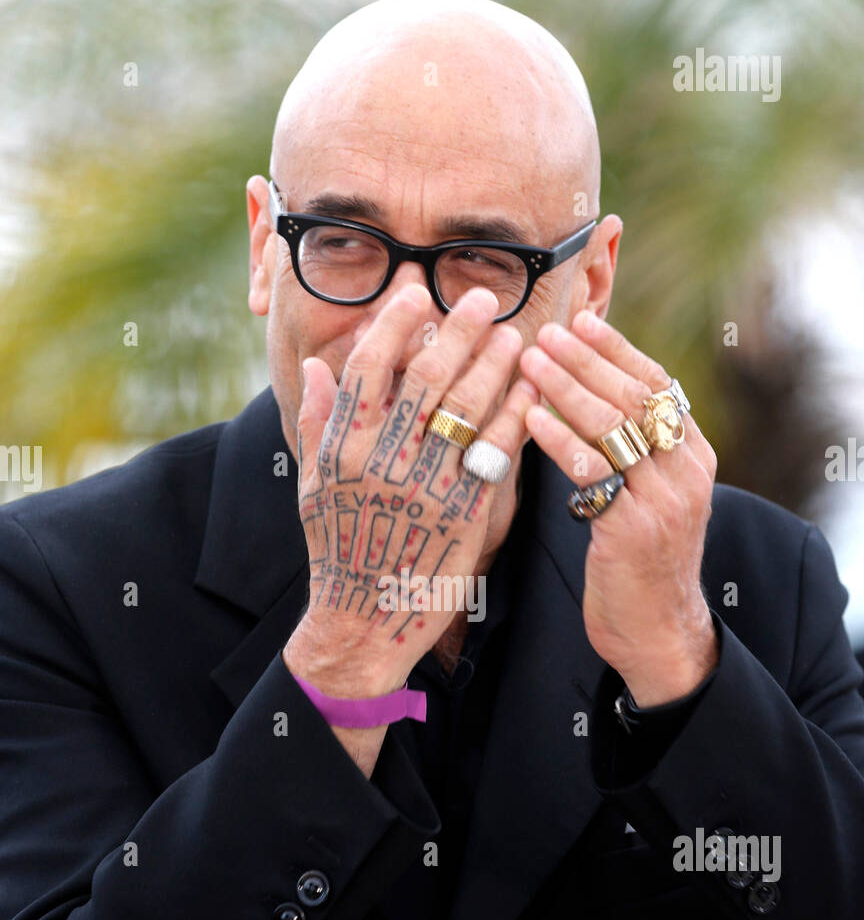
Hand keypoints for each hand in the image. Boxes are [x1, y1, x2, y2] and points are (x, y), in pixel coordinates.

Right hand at [284, 283, 534, 697]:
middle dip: (455, 332)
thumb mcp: (315, 487)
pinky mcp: (463, 515)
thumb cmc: (338, 552)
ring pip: (464, 410)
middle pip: (425, 380)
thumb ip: (320, 421)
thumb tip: (318, 363)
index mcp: (343, 450)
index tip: (417, 294)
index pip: (370, 371)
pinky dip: (515, 416)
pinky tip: (531, 391)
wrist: (362, 624)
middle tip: (481, 298)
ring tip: (513, 336)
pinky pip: (494, 454)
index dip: (395, 326)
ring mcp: (425, 489)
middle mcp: (382, 464)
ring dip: (492, 366)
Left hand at [521, 309, 718, 705]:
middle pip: (633, 396)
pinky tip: (530, 418)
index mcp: (694, 456)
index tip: (581, 321)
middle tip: (544, 333)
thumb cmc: (639, 562)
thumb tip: (593, 393)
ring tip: (529, 361)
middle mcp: (686, 472)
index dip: (618, 349)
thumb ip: (634, 451)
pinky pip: (591, 471)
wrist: (658, 632)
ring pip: (613, 426)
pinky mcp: (632, 530)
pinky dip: (559, 439)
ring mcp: (663, 501)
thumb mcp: (651, 497)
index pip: (658, 384)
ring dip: (566, 387)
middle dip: (585, 359)